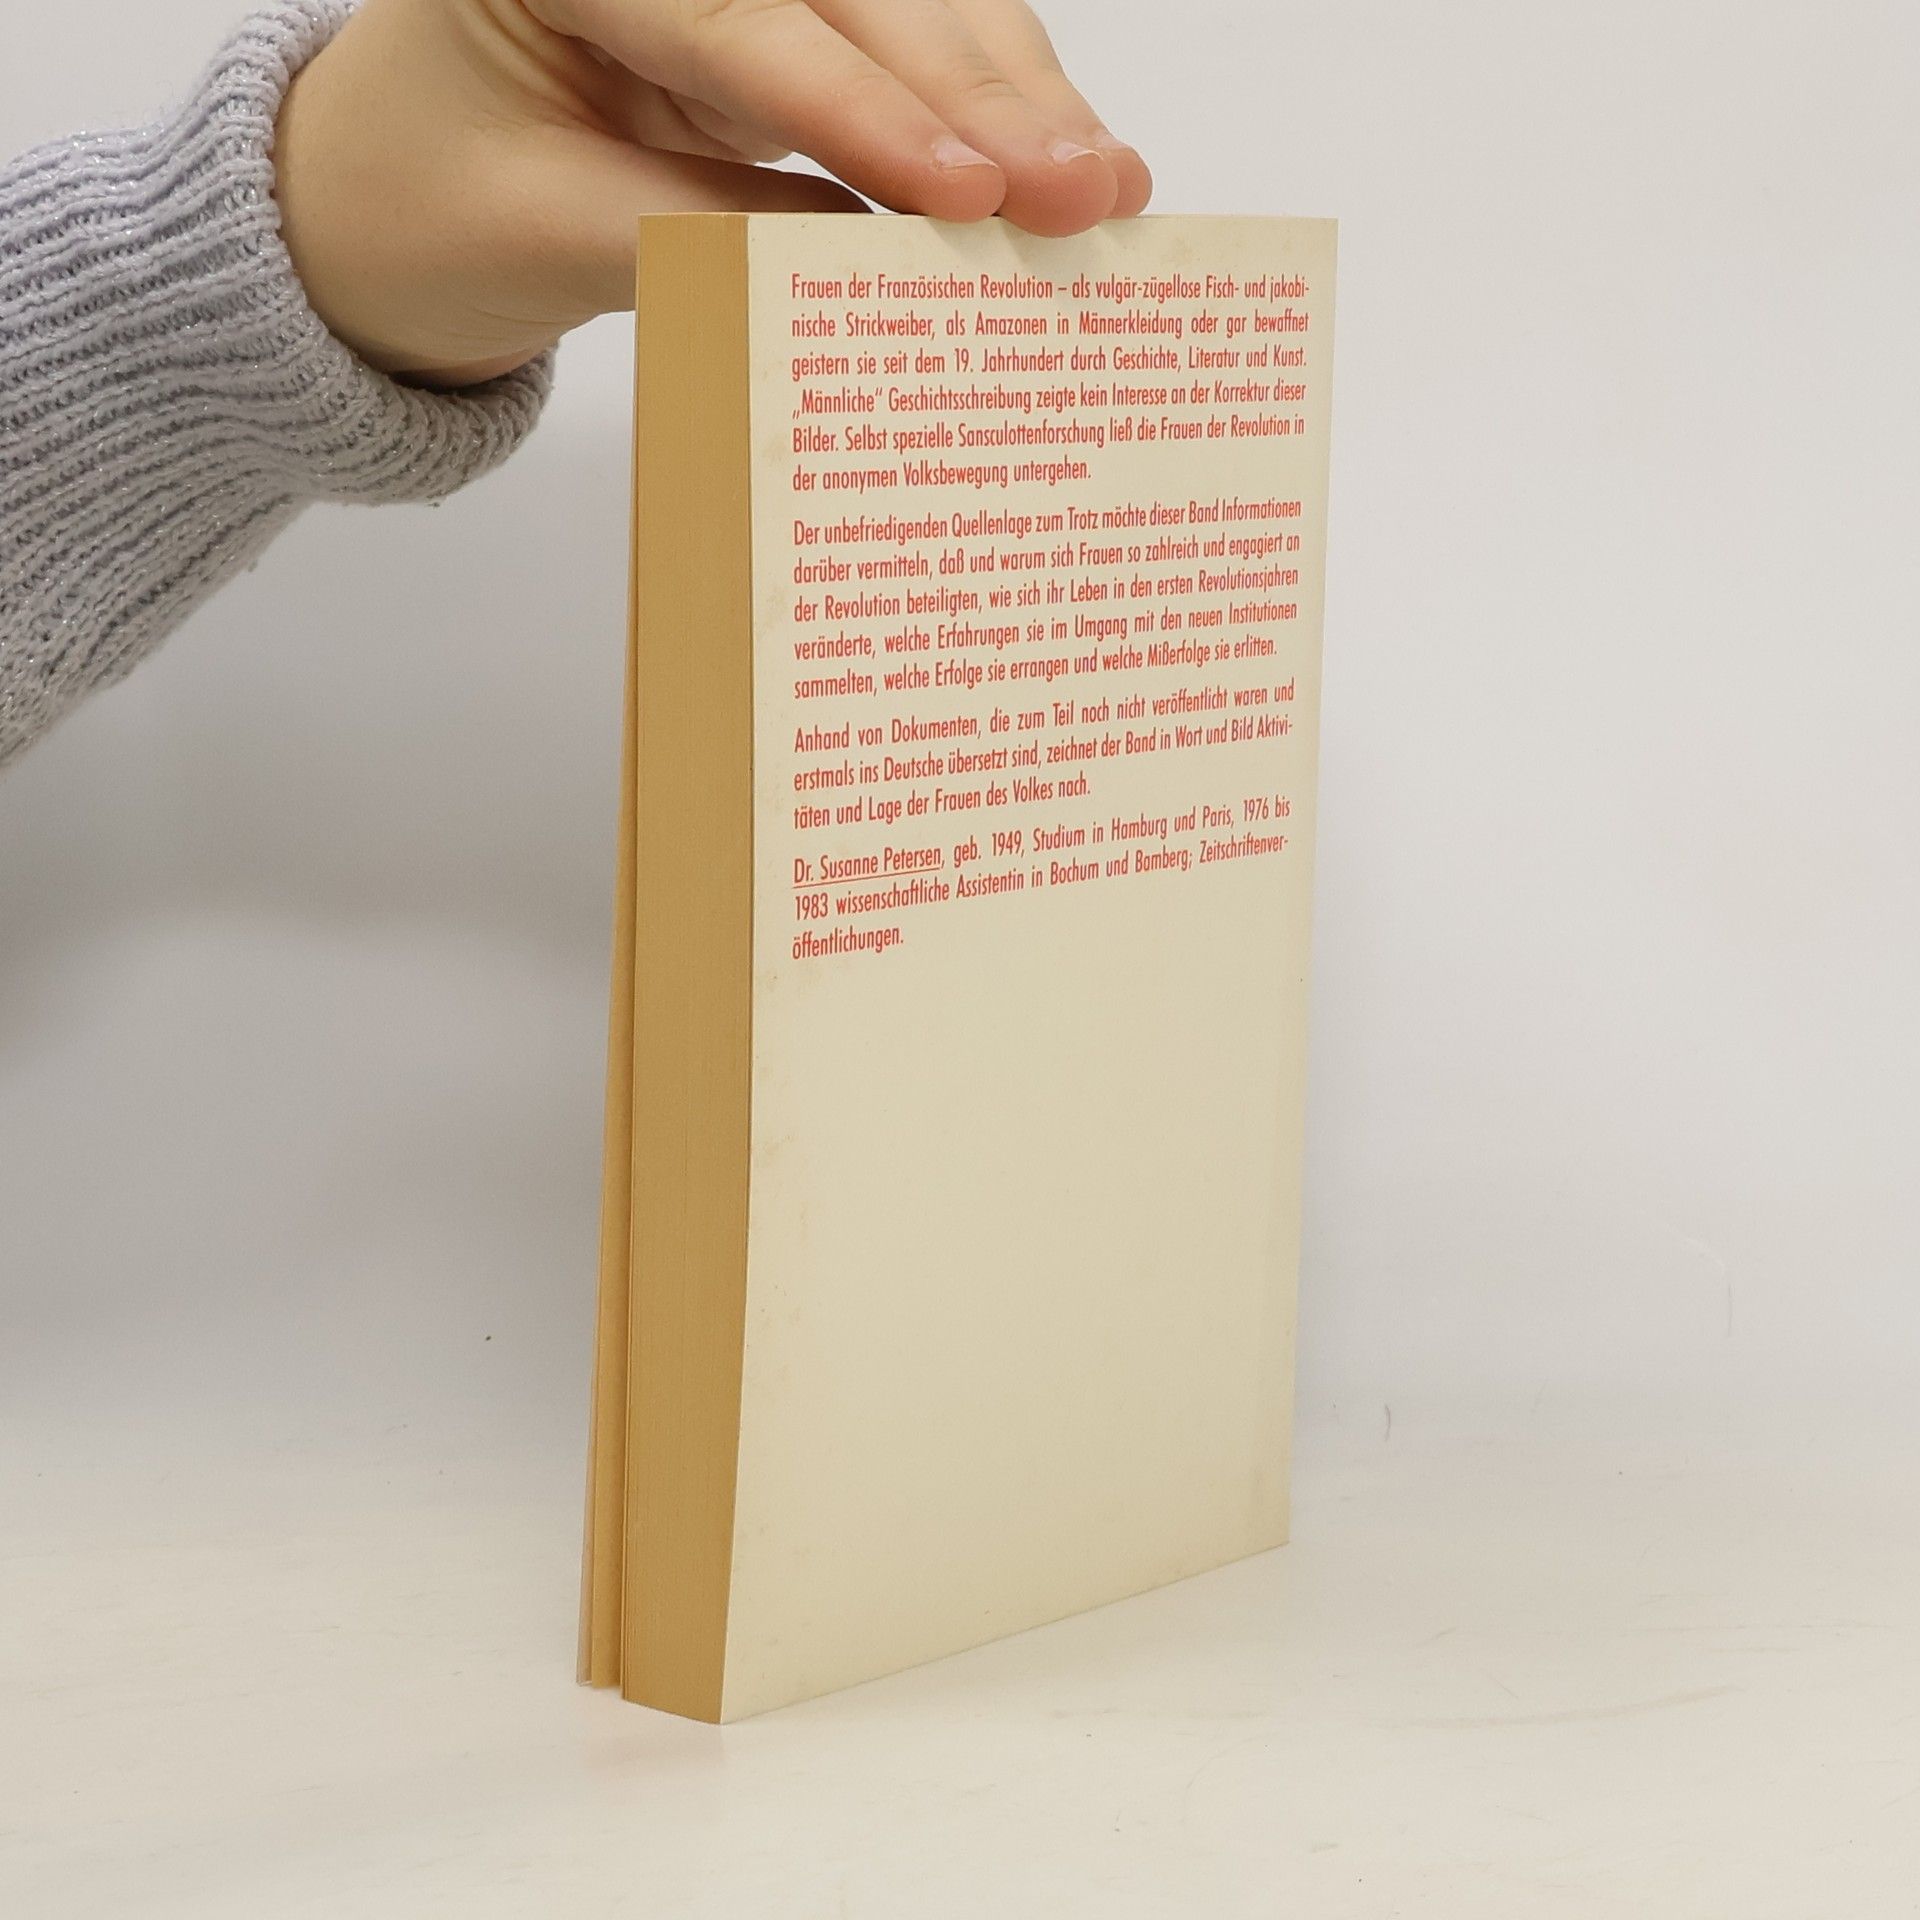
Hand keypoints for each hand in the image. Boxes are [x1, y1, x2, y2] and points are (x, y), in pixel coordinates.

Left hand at [274, 0, 1152, 386]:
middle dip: (979, 95)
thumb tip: (885, 268)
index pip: (732, 22)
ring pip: (904, 10)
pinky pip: (902, 59)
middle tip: (1084, 190)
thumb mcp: (548, 233)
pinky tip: (1065, 158)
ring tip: (1106, 184)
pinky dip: (988, 114)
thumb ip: (708, 238)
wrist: (379, 215)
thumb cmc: (421, 215)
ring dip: (1015, 96)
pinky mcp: (777, 32)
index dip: (860, 112)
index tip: (964, 194)